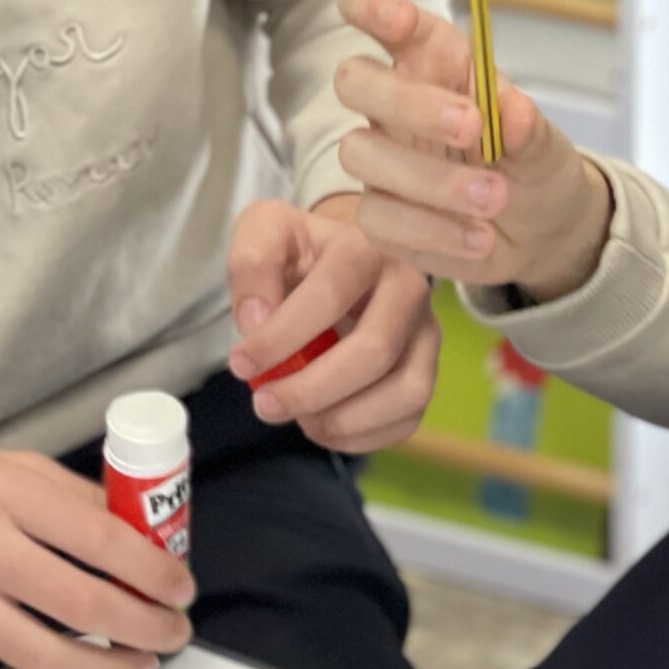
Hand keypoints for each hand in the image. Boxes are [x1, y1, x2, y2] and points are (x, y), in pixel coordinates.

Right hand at [0, 431, 195, 668]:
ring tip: (137, 666)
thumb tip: (140, 535)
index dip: (156, 573)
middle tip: (174, 634)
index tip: (182, 589)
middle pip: (85, 605)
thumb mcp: (6, 467)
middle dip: (146, 628)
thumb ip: (70, 498)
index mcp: (8, 493)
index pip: (105, 540)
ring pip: (44, 658)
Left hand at [226, 195, 438, 450]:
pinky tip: (321, 424)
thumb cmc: (302, 252)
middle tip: (265, 404)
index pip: (331, 295)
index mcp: (367, 246)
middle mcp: (410, 287)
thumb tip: (257, 320)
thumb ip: (252, 264)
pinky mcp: (427, 370)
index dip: (282, 337)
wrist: (342, 261)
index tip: (241, 364)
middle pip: (375, 351)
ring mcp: (426, 332)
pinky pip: (407, 419)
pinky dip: (359, 436)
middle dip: (312, 389)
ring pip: (406, 392)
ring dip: (343, 419)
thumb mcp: (266, 232)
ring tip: (299, 417)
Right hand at [334, 0, 614, 301]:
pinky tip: (479, 237)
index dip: (371, 3)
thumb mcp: (547, 145)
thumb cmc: (534, 165)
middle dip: (408, 102)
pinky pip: (379, 218)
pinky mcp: (380, 214)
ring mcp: (380, 159)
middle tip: (473, 125)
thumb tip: (514, 110)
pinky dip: (433, 230)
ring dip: (432, 178)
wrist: (543, 231)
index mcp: (431, 59)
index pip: (372, 9)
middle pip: (355, 80)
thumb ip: (530, 129)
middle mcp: (394, 104)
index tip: (399, 19)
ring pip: (361, 153)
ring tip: (496, 198)